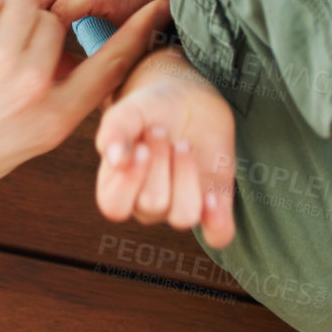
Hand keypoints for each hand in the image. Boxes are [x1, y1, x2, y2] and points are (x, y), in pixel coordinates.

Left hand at [0, 0, 166, 238]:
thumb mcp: (5, 140)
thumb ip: (35, 97)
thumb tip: (44, 41)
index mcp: (51, 123)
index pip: (109, 68)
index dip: (134, 36)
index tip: (156, 7)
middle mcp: (32, 92)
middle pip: (52, 22)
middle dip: (26, 18)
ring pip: (20, 1)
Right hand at [96, 48, 237, 248]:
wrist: (187, 97)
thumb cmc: (149, 107)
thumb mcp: (128, 110)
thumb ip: (115, 131)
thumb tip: (114, 159)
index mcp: (116, 185)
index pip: (114, 206)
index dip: (128, 183)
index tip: (141, 147)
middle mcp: (145, 202)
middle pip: (152, 204)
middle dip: (160, 162)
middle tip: (160, 130)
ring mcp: (180, 204)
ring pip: (184, 216)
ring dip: (186, 176)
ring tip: (184, 144)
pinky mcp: (213, 202)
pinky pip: (217, 234)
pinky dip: (217, 223)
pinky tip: (214, 198)